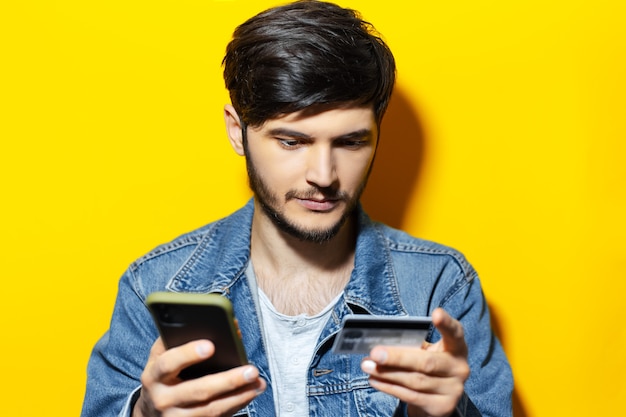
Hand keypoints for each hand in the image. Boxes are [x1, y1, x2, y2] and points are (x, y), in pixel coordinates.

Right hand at [133, 338, 264, 416]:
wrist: (150, 411)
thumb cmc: (164, 375)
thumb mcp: (161, 357)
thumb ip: (177, 340)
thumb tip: (212, 323)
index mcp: (154, 375)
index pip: (169, 364)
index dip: (188, 354)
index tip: (211, 345)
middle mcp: (163, 399)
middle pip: (198, 391)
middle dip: (228, 381)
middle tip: (252, 370)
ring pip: (211, 409)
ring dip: (239, 396)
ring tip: (258, 383)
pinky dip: (236, 405)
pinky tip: (250, 393)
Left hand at [361, 308, 469, 416]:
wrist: (438, 399)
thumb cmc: (428, 365)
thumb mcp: (427, 352)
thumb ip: (412, 346)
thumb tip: (384, 345)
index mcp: (457, 348)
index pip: (455, 333)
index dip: (447, 324)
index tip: (436, 313)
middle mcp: (459, 368)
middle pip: (426, 363)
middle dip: (397, 358)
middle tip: (375, 353)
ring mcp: (453, 390)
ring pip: (415, 381)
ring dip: (387, 373)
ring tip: (368, 366)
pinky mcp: (442, 407)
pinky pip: (411, 396)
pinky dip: (389, 387)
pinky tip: (375, 380)